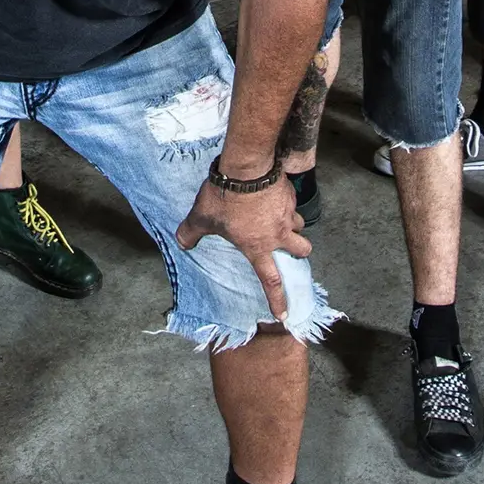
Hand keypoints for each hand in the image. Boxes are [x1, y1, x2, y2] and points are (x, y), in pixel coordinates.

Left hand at [176, 175, 309, 320]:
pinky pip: (293, 203)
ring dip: (294, 226)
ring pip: (300, 226)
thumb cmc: (223, 198)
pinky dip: (286, 203)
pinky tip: (274, 195)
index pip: (271, 281)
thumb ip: (191, 233)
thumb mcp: (201, 218)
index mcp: (257, 247)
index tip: (284, 314)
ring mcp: (287, 213)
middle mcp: (277, 234)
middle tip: (290, 248)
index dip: (278, 300)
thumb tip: (181, 243)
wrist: (245, 168)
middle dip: (299, 252)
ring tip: (281, 220)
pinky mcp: (290, 194)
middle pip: (301, 251)